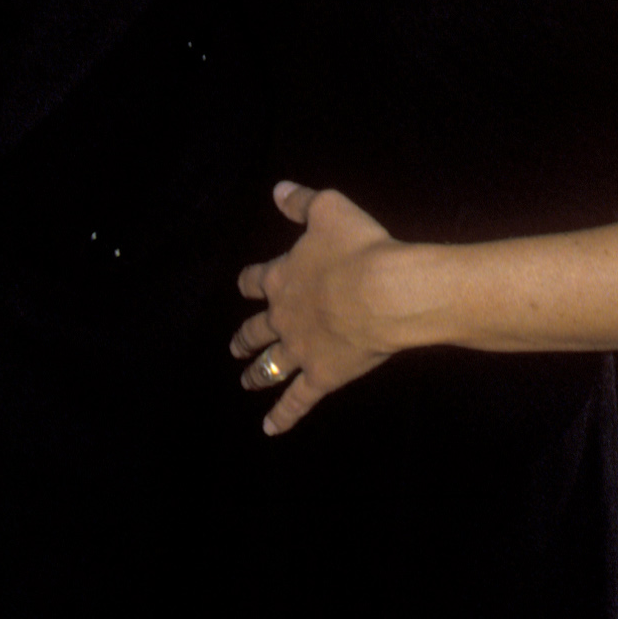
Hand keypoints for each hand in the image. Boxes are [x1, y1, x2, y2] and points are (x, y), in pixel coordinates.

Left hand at [231, 179, 397, 435]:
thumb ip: (301, 202)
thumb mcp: (328, 209)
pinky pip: (296, 401)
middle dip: (245, 337)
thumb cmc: (358, 247)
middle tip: (235, 346)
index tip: (244, 286)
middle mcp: (283, 317)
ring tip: (245, 381)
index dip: (249, 283)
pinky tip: (269, 429)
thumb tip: (278, 189)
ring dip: (256, 374)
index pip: (255, 280)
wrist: (382, 292)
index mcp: (281, 277)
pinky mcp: (321, 377)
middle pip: (257, 329)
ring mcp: (299, 350)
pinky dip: (282, 416)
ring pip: (270, 366)